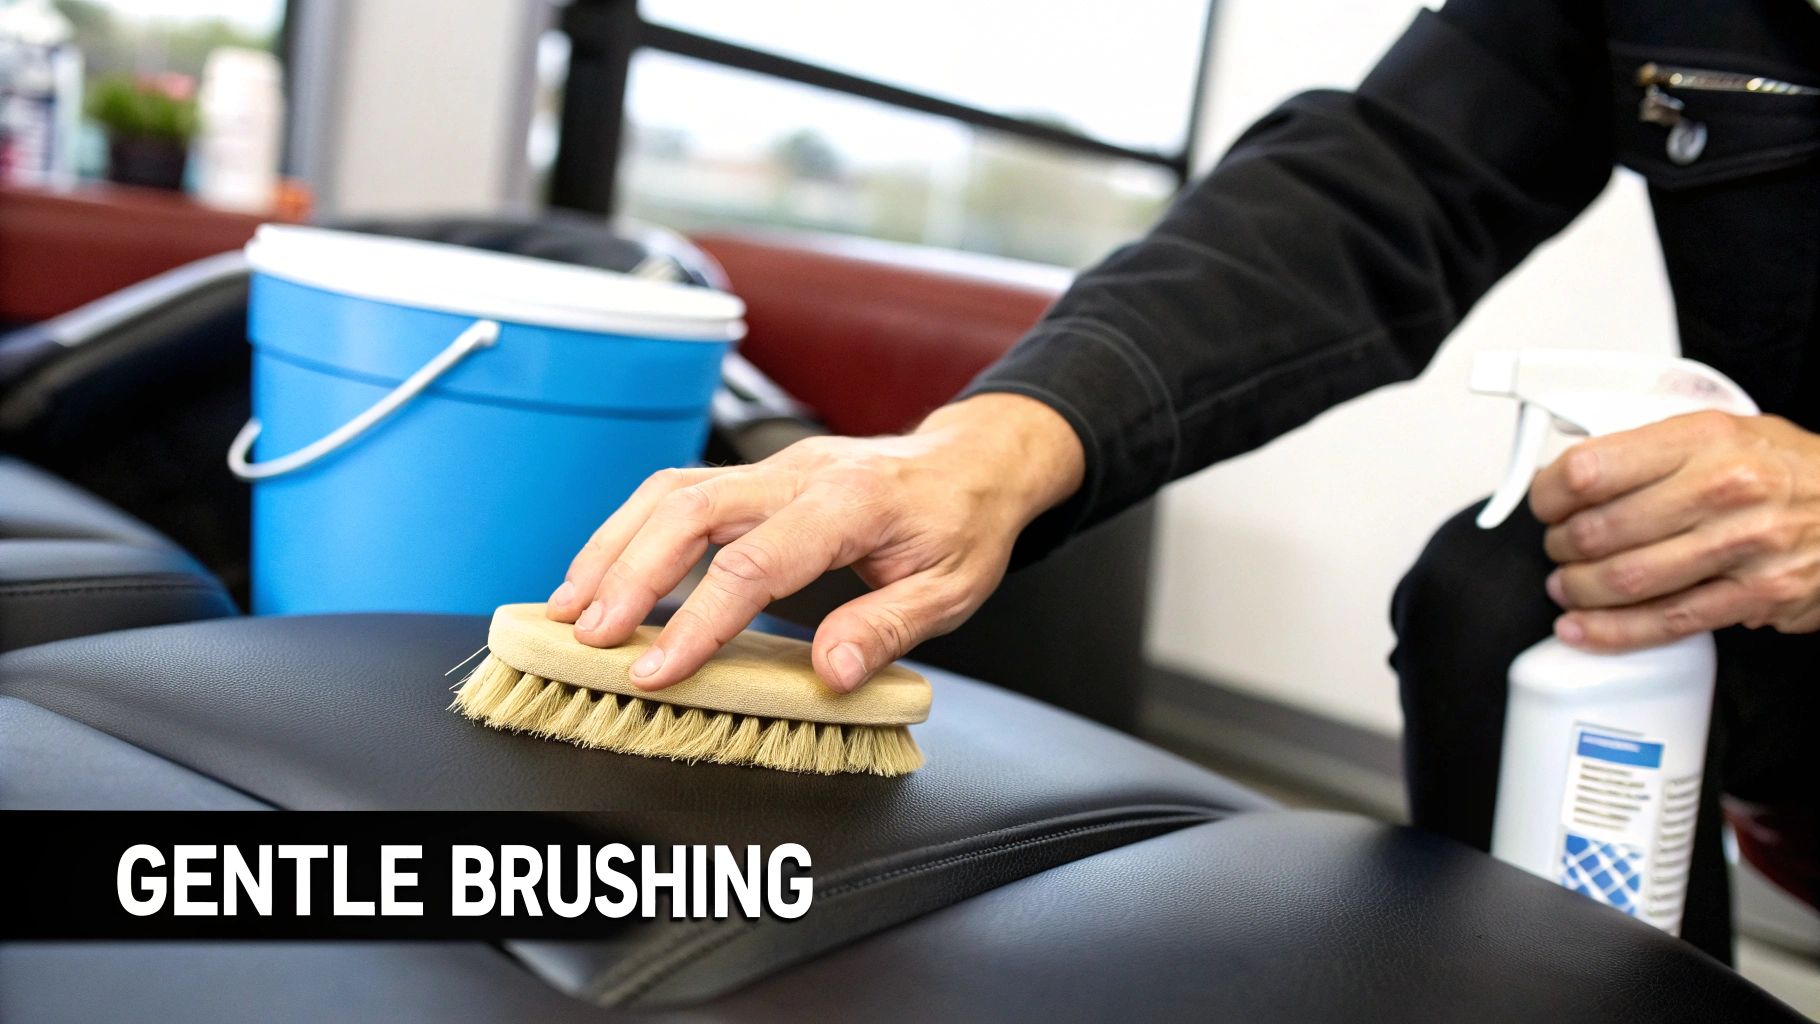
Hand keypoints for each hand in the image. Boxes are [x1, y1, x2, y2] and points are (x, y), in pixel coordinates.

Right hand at [544, 394, 1084, 691]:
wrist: (973, 461)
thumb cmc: (962, 525)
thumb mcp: (952, 591)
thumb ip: (886, 629)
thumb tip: (829, 672)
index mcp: (852, 504)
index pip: (756, 562)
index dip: (698, 620)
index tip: (656, 671)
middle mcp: (800, 474)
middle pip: (690, 508)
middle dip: (629, 575)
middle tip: (588, 638)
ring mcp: (773, 468)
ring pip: (671, 491)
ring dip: (613, 548)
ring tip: (569, 608)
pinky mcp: (756, 475)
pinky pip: (679, 491)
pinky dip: (630, 532)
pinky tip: (604, 575)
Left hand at [1530, 411, 1819, 651]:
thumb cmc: (1788, 469)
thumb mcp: (1724, 431)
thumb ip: (1652, 447)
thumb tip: (1574, 471)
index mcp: (1704, 439)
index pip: (1591, 468)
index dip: (1549, 493)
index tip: (1544, 503)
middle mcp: (1723, 490)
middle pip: (1600, 530)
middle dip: (1560, 545)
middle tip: (1558, 546)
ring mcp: (1742, 547)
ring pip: (1624, 580)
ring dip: (1577, 590)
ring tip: (1566, 585)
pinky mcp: (1755, 596)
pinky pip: (1665, 622)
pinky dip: (1611, 632)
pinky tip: (1581, 630)